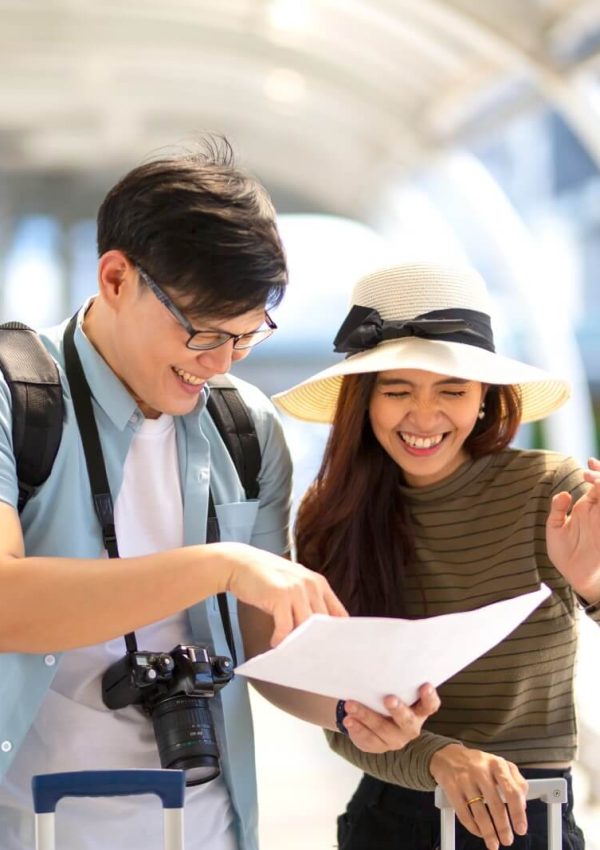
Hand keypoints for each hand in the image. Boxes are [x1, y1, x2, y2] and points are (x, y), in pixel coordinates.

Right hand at [218, 542, 347, 644]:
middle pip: (323, 624)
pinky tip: (274, 642)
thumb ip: (308, 601)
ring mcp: (296, 590)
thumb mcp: (294, 583)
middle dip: (316, 642)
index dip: (337, 633)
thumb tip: (316, 631)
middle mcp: (311, 585)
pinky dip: (280, 639)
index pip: (339, 613)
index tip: (331, 648)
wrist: (240, 563)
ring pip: (306, 627)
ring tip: (290, 652)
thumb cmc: (266, 577)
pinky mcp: (280, 596)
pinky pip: (285, 627)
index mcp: (318, 583)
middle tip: (309, 656)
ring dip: (298, 643)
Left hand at [340, 684, 439, 752]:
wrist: (376, 724)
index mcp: (420, 710)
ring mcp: (396, 739)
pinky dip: (357, 728)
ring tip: (350, 705)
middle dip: (398, 710)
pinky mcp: (379, 746)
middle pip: (407, 720)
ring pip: (382, 729)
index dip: (429, 697)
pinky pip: (369, 739)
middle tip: (388, 699)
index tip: (425, 685)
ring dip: (366, 715)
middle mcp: (411, 726)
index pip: (430, 705)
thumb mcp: (396, 691)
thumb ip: (394, 682)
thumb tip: (379, 658)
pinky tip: (348, 720)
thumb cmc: (390, 697)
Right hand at [430, 744, 527, 849]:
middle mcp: (481, 770)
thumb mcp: (499, 764)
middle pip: (496, 805)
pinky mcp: (451, 788)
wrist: (447, 755)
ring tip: (493, 843)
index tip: (520, 828)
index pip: (512, 791)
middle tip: (507, 840)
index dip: (518, 813)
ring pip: (479, 813)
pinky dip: (473, 827)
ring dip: (489, 833)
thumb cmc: (478, 763)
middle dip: (503, 828)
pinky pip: (464, 813)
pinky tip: (479, 832)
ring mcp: (465, 779)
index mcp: (497, 764)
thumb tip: (522, 806)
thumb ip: (515, 781)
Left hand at [546, 457, 599, 601]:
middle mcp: (598, 511)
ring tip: (596, 481)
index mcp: (586, 507)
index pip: (595, 483)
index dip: (596, 471)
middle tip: (589, 473)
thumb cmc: (565, 553)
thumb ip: (557, 510)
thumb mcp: (555, 529)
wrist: (574, 577)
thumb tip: (563, 493)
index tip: (589, 462)